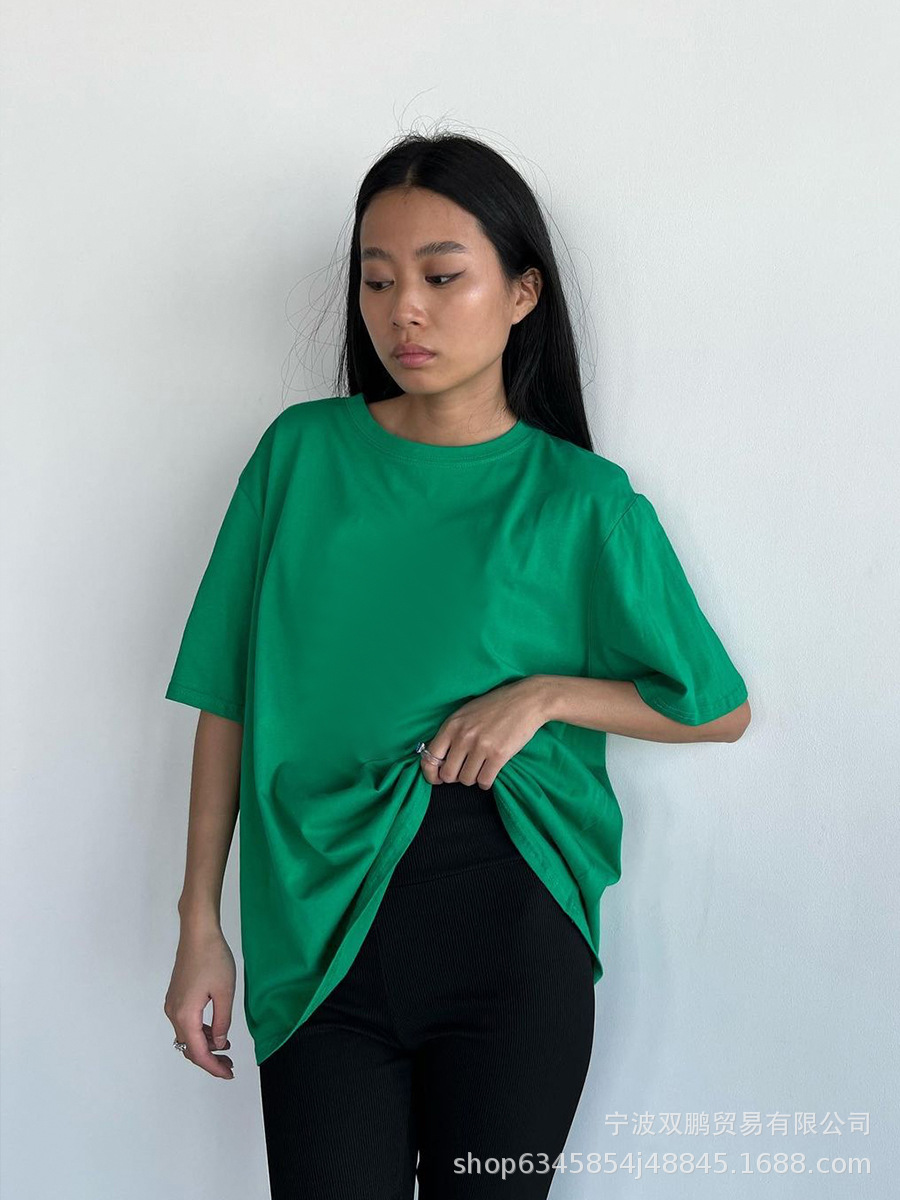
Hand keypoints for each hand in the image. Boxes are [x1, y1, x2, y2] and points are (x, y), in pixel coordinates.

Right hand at [164, 925, 236, 1079]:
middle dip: (209, 1060)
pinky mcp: (176, 997)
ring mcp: (172, 1005)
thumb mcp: (225, 993)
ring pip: (187, 1036)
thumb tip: (220, 1043)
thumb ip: (222, 1022)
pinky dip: (200, 1032)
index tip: (228, 1074)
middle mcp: (174, 1013)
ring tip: (226, 1050)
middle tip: (230, 1065)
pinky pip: (186, 1024)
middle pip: (189, 1048)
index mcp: (185, 1015)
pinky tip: (216, 1031)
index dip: (213, 1067)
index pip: (198, 1052)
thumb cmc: (213, 958)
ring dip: (205, 1046)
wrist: (198, 933)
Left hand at [418, 677, 547, 789]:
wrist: (527, 700)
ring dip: (473, 778)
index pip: (430, 757)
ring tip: (480, 768)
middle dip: (455, 777)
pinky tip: (490, 773)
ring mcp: (481, 746)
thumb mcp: (467, 713)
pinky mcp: (499, 755)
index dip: (431, 773)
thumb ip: (452, 732)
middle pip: (448, 774)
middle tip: (465, 771)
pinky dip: (486, 782)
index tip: (438, 778)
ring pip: (467, 780)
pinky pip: (484, 781)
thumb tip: (440, 759)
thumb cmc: (497, 705)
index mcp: (452, 725)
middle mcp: (463, 736)